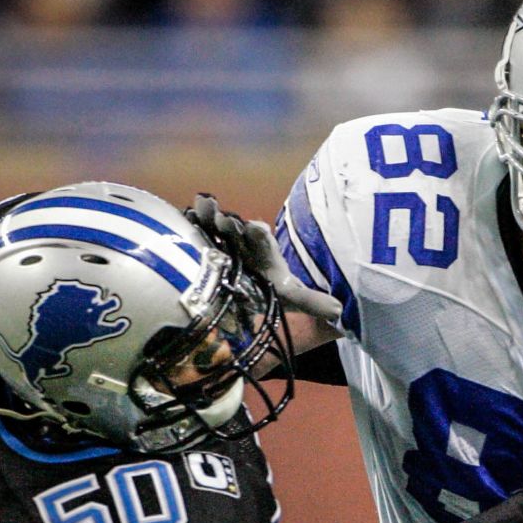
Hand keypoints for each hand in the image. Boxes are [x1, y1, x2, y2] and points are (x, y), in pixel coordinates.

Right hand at [187, 194, 342, 321]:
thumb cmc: (266, 285)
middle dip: (232, 224)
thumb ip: (310, 301)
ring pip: (214, 225)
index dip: (259, 234)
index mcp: (262, 250)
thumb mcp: (289, 294)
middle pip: (236, 228)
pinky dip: (188, 224)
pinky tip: (181, 217)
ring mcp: (220, 240)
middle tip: (226, 220)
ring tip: (202, 209)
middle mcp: (242, 241)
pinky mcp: (202, 244)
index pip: (262, 240)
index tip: (256, 228)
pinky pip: (194, 230)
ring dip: (210, 217)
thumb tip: (340, 312)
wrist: (245, 281)